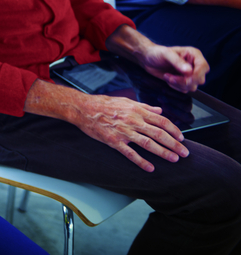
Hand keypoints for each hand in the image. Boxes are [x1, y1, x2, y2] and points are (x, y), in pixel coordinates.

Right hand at [73, 92, 187, 171]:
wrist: (83, 109)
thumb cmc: (103, 103)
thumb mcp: (126, 101)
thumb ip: (144, 106)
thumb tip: (159, 111)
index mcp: (137, 110)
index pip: (162, 121)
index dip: (174, 130)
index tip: (182, 138)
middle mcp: (133, 121)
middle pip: (159, 133)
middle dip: (174, 144)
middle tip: (185, 153)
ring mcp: (123, 132)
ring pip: (148, 144)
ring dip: (163, 152)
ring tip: (174, 159)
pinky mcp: (114, 141)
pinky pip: (130, 153)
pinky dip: (141, 161)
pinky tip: (150, 168)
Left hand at [138, 43, 208, 92]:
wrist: (148, 59)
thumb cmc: (156, 53)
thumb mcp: (166, 54)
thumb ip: (177, 62)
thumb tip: (189, 71)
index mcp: (194, 55)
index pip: (203, 67)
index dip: (196, 75)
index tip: (185, 78)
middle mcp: (194, 65)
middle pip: (200, 79)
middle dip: (185, 81)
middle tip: (171, 77)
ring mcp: (190, 74)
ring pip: (192, 86)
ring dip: (178, 84)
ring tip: (167, 76)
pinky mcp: (183, 81)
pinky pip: (185, 89)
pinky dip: (176, 87)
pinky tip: (168, 79)